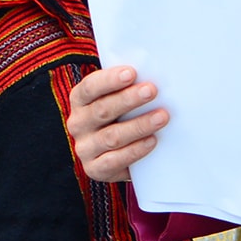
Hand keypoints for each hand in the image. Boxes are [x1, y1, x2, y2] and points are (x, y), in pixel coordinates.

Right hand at [67, 66, 168, 181]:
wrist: (125, 152)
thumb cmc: (127, 115)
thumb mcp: (125, 99)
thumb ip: (132, 87)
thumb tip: (158, 74)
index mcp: (81, 100)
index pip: (90, 87)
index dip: (110, 80)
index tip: (131, 73)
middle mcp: (78, 123)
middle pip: (102, 110)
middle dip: (129, 99)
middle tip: (152, 90)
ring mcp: (85, 147)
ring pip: (111, 136)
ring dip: (139, 125)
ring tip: (162, 117)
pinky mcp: (95, 168)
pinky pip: (114, 160)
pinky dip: (135, 150)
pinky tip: (152, 141)